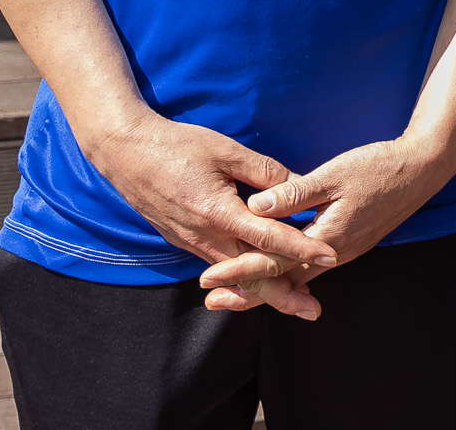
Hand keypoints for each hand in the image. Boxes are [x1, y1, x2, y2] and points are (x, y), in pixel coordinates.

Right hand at [79, 109, 335, 280]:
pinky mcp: (185, 242)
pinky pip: (219, 266)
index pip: (268, 237)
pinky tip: (259, 281)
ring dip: (264, 290)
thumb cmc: (178, 145)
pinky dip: (242, 278)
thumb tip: (297, 187)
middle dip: (283, 294)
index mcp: (218, 212)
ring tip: (295, 301)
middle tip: (313, 310)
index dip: (301, 248)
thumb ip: (263, 172)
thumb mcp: (226, 150)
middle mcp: (204, 236)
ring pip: (234, 276)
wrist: (126, 153)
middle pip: (251, 274)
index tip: (330, 256)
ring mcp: (192, 243)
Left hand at [200, 135, 455, 318]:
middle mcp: (334, 254)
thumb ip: (294, 193)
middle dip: (246, 291)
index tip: (208, 277)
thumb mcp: (334, 175)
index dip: (238, 270)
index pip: (273, 263)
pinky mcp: (347, 243)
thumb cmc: (378, 168)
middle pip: (282, 281)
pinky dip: (285, 272)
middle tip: (211, 299)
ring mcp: (342, 252)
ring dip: (264, 284)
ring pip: (296, 277)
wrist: (422, 171)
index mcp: (327, 239)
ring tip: (232, 291)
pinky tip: (273, 267)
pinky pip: (309, 267)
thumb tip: (254, 206)